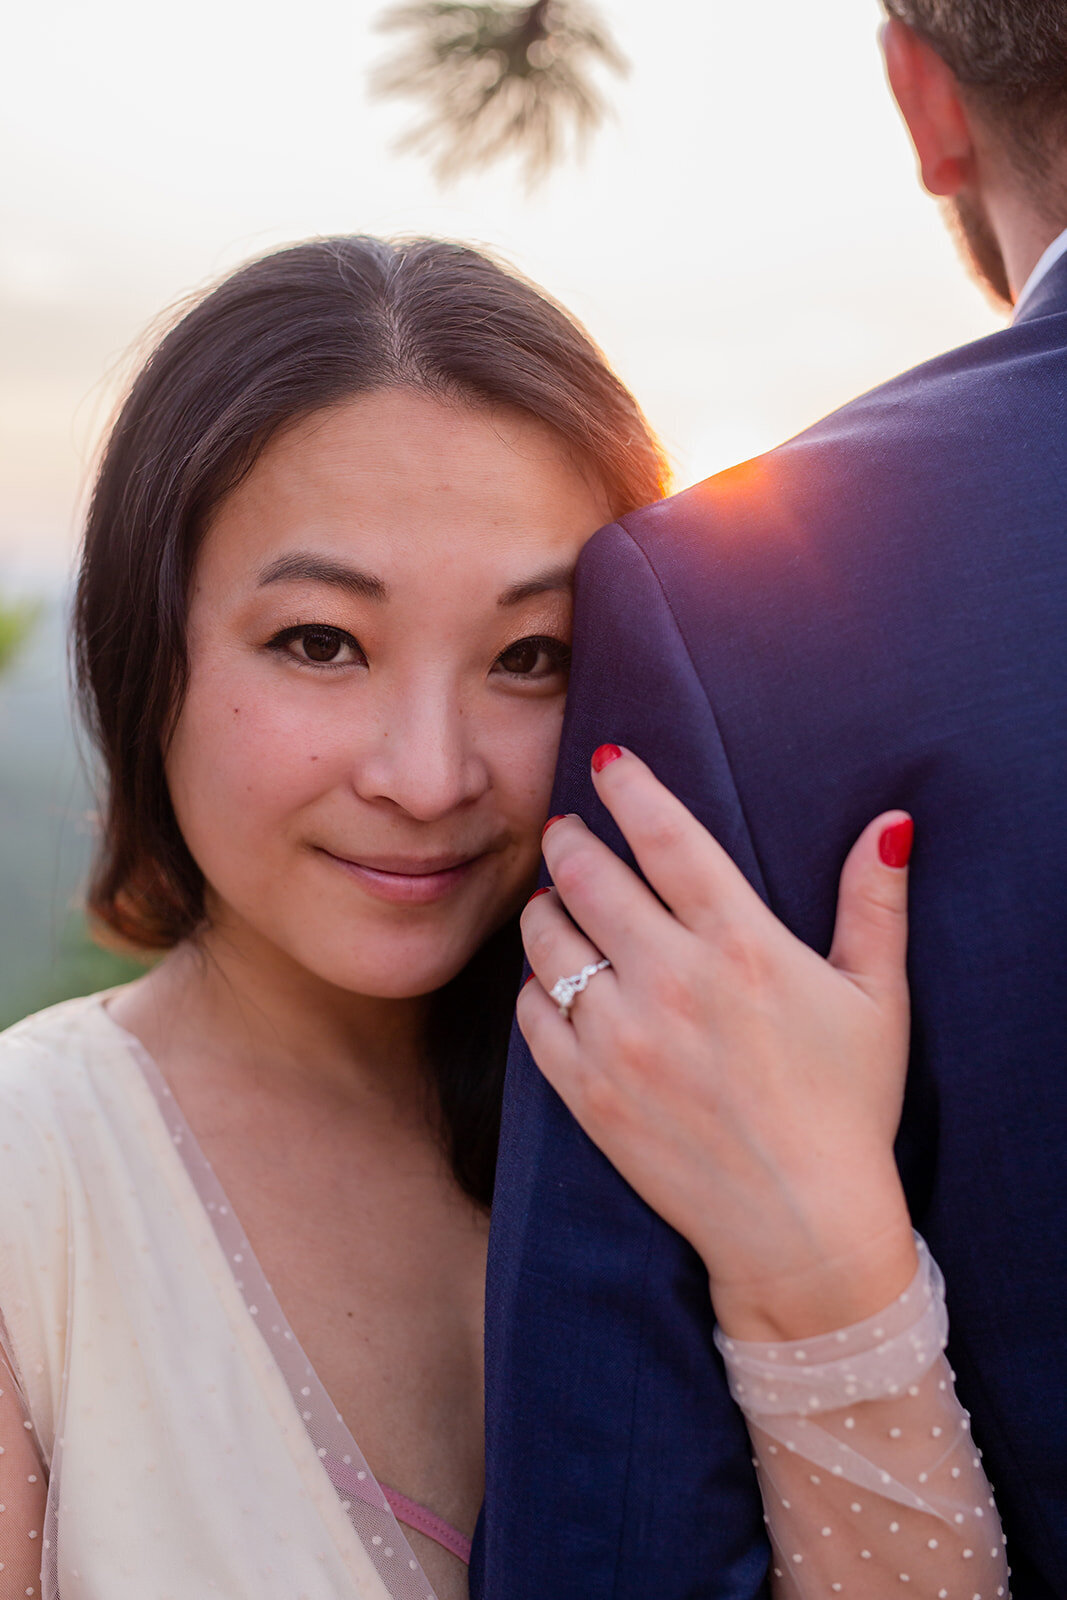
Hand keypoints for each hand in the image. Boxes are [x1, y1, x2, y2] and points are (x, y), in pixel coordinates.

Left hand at [517, 745, 918, 1341]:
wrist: (802, 1227)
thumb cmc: (847, 1109)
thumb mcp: (877, 1000)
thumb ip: (875, 904)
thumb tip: (889, 822)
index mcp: (740, 947)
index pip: (668, 838)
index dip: (631, 788)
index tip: (608, 762)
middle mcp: (670, 983)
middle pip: (588, 876)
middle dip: (569, 840)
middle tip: (566, 830)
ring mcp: (620, 1039)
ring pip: (547, 940)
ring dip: (545, 907)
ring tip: (554, 900)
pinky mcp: (587, 1093)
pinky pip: (530, 1015)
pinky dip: (532, 987)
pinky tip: (550, 980)